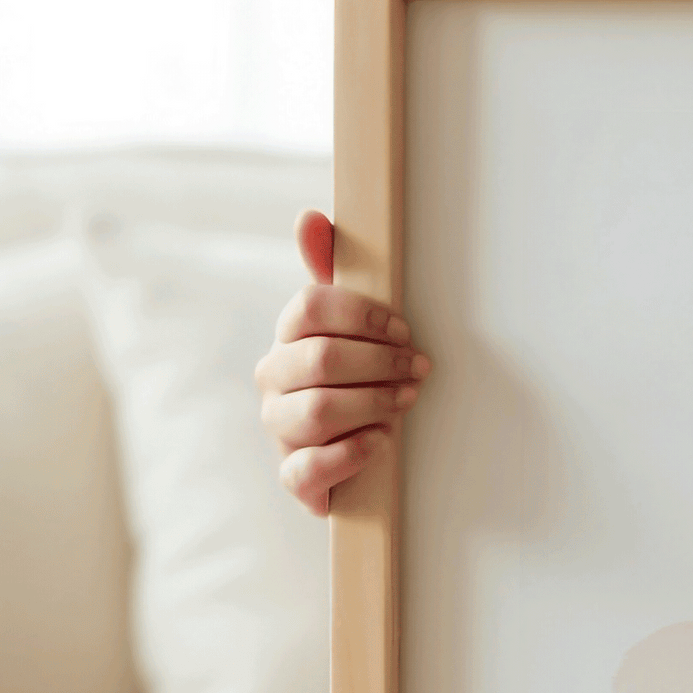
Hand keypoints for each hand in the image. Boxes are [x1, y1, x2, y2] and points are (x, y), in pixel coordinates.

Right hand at [253, 209, 427, 514]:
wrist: (350, 446)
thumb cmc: (353, 375)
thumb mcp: (350, 323)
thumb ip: (333, 269)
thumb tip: (309, 217)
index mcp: (288, 336)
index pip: (310, 307)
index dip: (363, 314)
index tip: (403, 329)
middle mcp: (274, 379)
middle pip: (320, 359)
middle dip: (380, 362)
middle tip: (419, 369)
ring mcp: (279, 427)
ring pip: (315, 412)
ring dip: (372, 405)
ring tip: (406, 402)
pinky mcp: (294, 475)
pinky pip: (306, 469)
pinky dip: (349, 455)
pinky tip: (379, 443)